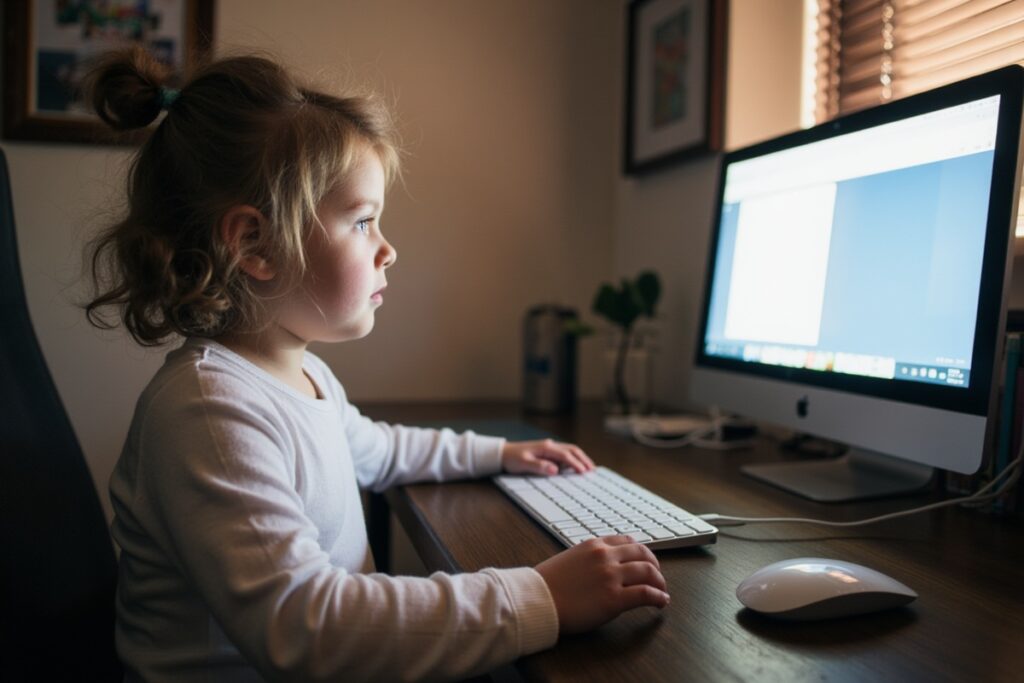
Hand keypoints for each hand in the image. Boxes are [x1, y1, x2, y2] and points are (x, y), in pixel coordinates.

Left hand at [501, 439, 594, 474]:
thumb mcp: (523, 464)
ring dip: (580, 458)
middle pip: (572, 450)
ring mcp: (549, 447)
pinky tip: (576, 466)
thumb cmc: (512, 459)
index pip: (566, 455)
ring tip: (588, 468)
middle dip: (583, 459)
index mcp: (546, 448)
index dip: (576, 464)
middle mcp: (550, 445)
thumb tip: (555, 470)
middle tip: (592, 470)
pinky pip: (564, 454)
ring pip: (570, 450)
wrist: (503, 453)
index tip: (584, 472)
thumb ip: (539, 467)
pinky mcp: (548, 451)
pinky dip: (573, 459)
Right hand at [535, 535, 669, 633]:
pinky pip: (646, 594)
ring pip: (649, 571)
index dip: (642, 552)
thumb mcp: (569, 559)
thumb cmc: (547, 584)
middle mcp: (605, 556)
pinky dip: (659, 596)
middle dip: (655, 565)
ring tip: (662, 590)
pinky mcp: (614, 598)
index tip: (646, 561)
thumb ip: (589, 558)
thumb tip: (603, 566)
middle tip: (657, 576)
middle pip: (643, 554)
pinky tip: (662, 601)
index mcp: (594, 545)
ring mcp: (611, 576)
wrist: (536, 600)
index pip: (628, 541)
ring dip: (660, 581)